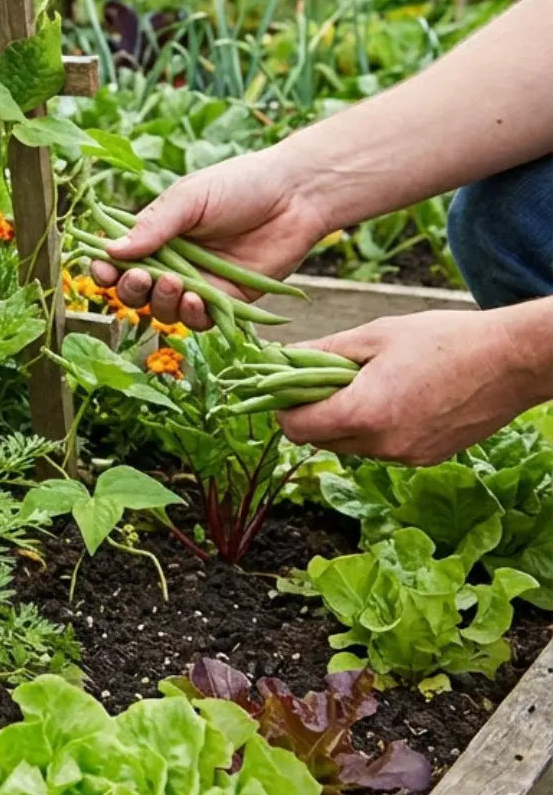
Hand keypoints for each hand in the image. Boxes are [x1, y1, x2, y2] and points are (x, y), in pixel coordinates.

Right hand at [90, 149, 329, 328]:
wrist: (297, 196)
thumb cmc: (240, 185)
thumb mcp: (190, 197)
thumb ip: (153, 225)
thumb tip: (111, 250)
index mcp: (156, 235)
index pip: (118, 260)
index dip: (105, 270)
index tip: (101, 270)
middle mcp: (172, 263)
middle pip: (136, 291)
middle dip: (130, 289)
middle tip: (139, 277)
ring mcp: (199, 285)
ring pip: (164, 310)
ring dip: (161, 302)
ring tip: (175, 283)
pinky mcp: (227, 302)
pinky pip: (200, 321)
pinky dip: (192, 316)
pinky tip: (195, 299)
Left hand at [277, 307, 552, 465]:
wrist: (513, 361)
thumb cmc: (444, 340)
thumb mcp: (375, 336)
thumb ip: (323, 352)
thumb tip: (281, 358)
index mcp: (363, 413)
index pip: (296, 428)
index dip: (284, 407)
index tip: (288, 386)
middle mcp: (381, 445)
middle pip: (320, 440)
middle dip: (314, 412)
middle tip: (325, 379)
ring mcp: (406, 456)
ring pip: (351, 445)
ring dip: (346, 420)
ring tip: (366, 383)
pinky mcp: (427, 458)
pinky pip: (382, 448)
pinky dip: (376, 428)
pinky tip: (396, 397)